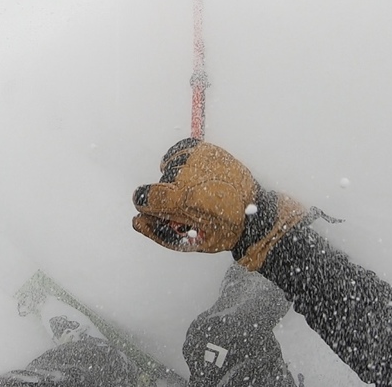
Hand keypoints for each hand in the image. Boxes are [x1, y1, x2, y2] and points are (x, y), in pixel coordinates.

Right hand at [131, 138, 310, 269]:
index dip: (147, 206)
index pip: (144, 196)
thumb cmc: (222, 231)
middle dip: (168, 195)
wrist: (255, 214)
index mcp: (181, 199)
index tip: (157, 210)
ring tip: (194, 189)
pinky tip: (187, 170)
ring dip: (176, 178)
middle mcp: (188, 175)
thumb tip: (136, 220)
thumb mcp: (189, 242)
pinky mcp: (208, 150)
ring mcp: (199, 160)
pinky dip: (179, 159)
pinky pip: (180, 149)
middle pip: (160, 183)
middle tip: (190, 207)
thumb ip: (158, 231)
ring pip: (170, 167)